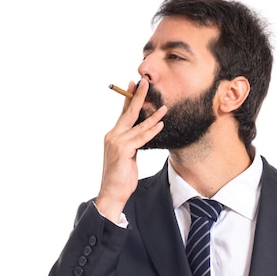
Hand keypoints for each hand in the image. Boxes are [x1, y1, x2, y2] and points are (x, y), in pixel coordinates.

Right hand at [95, 78, 166, 222]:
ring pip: (138, 125)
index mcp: (112, 136)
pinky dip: (151, 131)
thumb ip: (132, 144)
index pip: (123, 114)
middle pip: (128, 113)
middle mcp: (112, 136)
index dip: (128, 98)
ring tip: (164, 107)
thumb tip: (141, 136)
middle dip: (137, 96)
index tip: (133, 84)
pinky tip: (160, 124)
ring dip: (152, 115)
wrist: (112, 193)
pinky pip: (140, 138)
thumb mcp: (128, 157)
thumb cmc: (120, 177)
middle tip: (145, 82)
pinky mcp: (122, 151)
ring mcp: (116, 143)